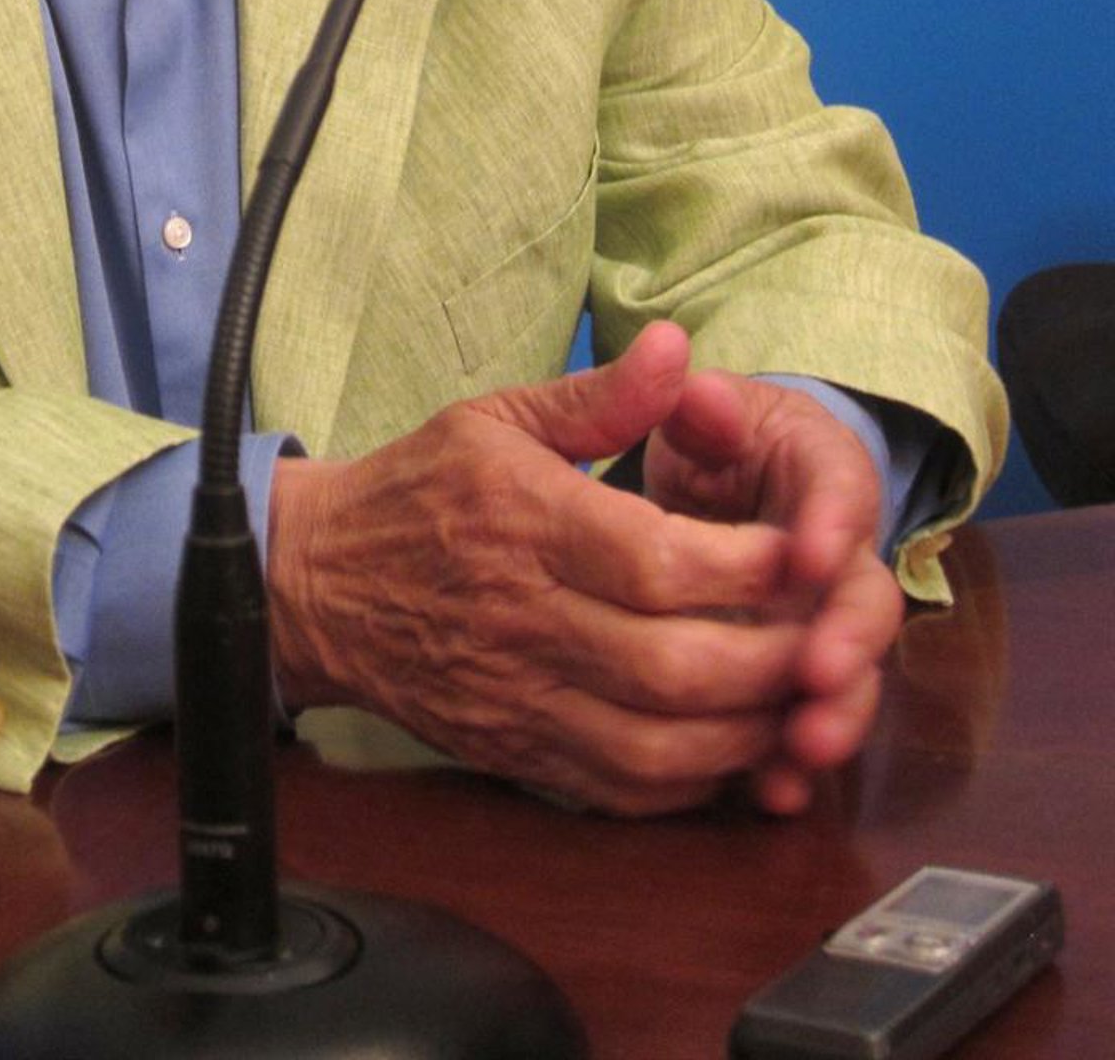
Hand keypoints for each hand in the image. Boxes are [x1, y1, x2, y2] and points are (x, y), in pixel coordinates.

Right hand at [267, 323, 893, 817]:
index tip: (800, 550)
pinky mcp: (518, 752)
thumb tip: (680, 347)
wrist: (316, 583)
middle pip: (673, 665)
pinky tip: (730, 741)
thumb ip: (598, 396)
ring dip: (746, 730)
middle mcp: (524, 616)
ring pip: (658, 745)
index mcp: (526, 520)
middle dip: (770, 658)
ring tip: (793, 691)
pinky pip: (623, 791)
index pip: (658, 562)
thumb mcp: (495, 416)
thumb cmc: (418, 488)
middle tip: (821, 633)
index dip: (747, 567)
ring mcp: (520, 696)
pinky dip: (694, 781)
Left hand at [640, 364, 902, 813]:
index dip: (831, 526)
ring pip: (846, 680)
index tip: (809, 552)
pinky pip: (803, 723)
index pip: (843, 495)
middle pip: (864, 606)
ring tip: (801, 751)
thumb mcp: (708, 409)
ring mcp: (825, 626)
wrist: (727, 479)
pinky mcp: (796, 679)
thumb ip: (703, 404)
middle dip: (845, 644)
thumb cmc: (714, 437)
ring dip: (829, 716)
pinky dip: (789, 760)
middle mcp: (842, 560)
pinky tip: (770, 793)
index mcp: (826, 477)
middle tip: (819, 675)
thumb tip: (694, 386)